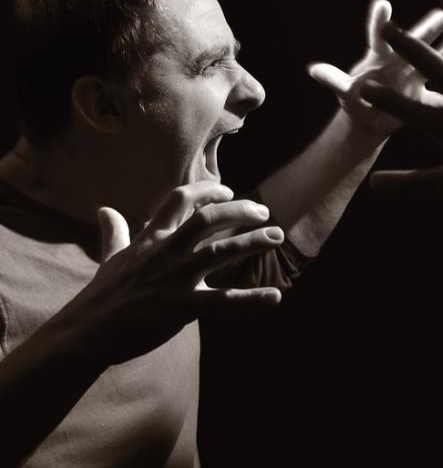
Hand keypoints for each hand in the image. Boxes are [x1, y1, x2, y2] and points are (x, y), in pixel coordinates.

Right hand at [60, 182, 284, 366]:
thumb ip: (115, 231)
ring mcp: (175, 278)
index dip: (208, 189)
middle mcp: (167, 252)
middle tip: (263, 212)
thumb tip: (105, 209)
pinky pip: (223, 301)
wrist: (86, 332)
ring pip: (221, 252)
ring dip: (254, 242)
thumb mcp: (111, 256)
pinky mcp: (181, 307)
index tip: (228, 190)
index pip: (181, 198)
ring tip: (277, 236)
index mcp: (152, 237)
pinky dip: (251, 299)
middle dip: (240, 211)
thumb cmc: (101, 295)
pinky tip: (275, 296)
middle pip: (209, 218)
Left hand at [308, 0, 442, 136]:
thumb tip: (313, 70)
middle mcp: (401, 62)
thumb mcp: (344, 91)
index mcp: (380, 57)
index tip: (383, 3)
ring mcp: (414, 79)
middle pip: (414, 42)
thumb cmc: (356, 99)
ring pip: (432, 65)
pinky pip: (439, 100)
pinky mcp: (423, 100)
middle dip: (428, 30)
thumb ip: (333, 79)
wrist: (372, 118)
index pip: (379, 34)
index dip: (380, 20)